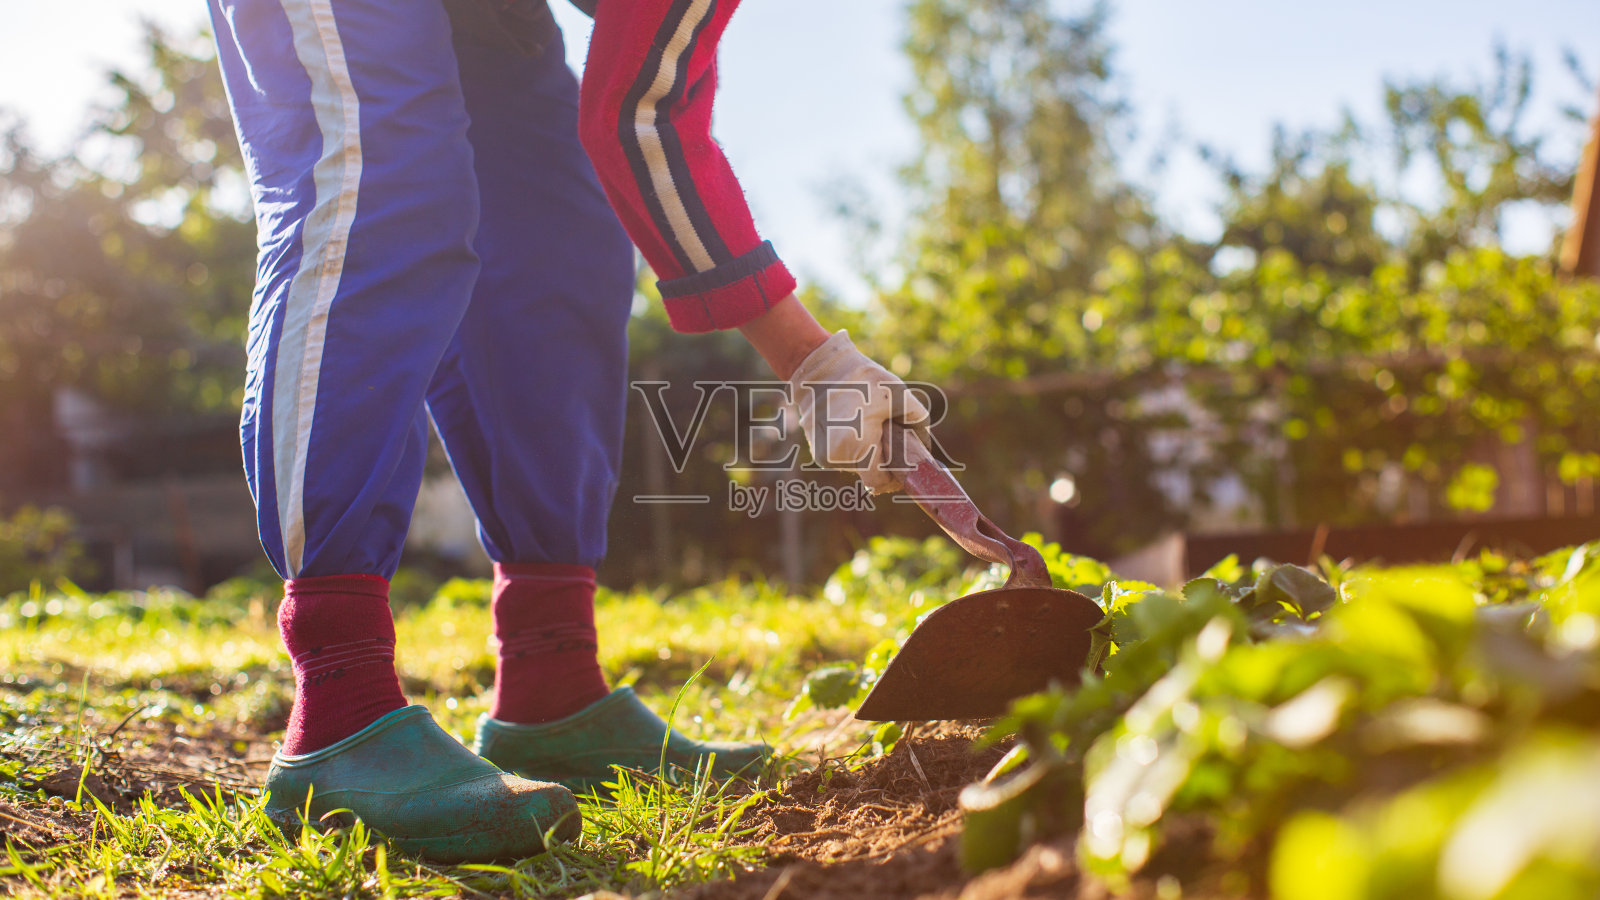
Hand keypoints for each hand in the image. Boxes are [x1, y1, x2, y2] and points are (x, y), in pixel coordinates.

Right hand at [788, 331, 931, 493]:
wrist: (819, 369)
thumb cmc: (860, 379)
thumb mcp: (898, 394)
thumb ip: (917, 420)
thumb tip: (923, 444)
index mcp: (857, 447)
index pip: (878, 483)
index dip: (893, 478)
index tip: (901, 464)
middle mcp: (837, 457)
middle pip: (869, 472)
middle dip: (882, 459)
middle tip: (887, 434)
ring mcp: (824, 455)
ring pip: (856, 465)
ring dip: (866, 451)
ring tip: (867, 424)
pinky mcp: (817, 450)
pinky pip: (844, 457)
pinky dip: (853, 446)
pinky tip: (854, 424)